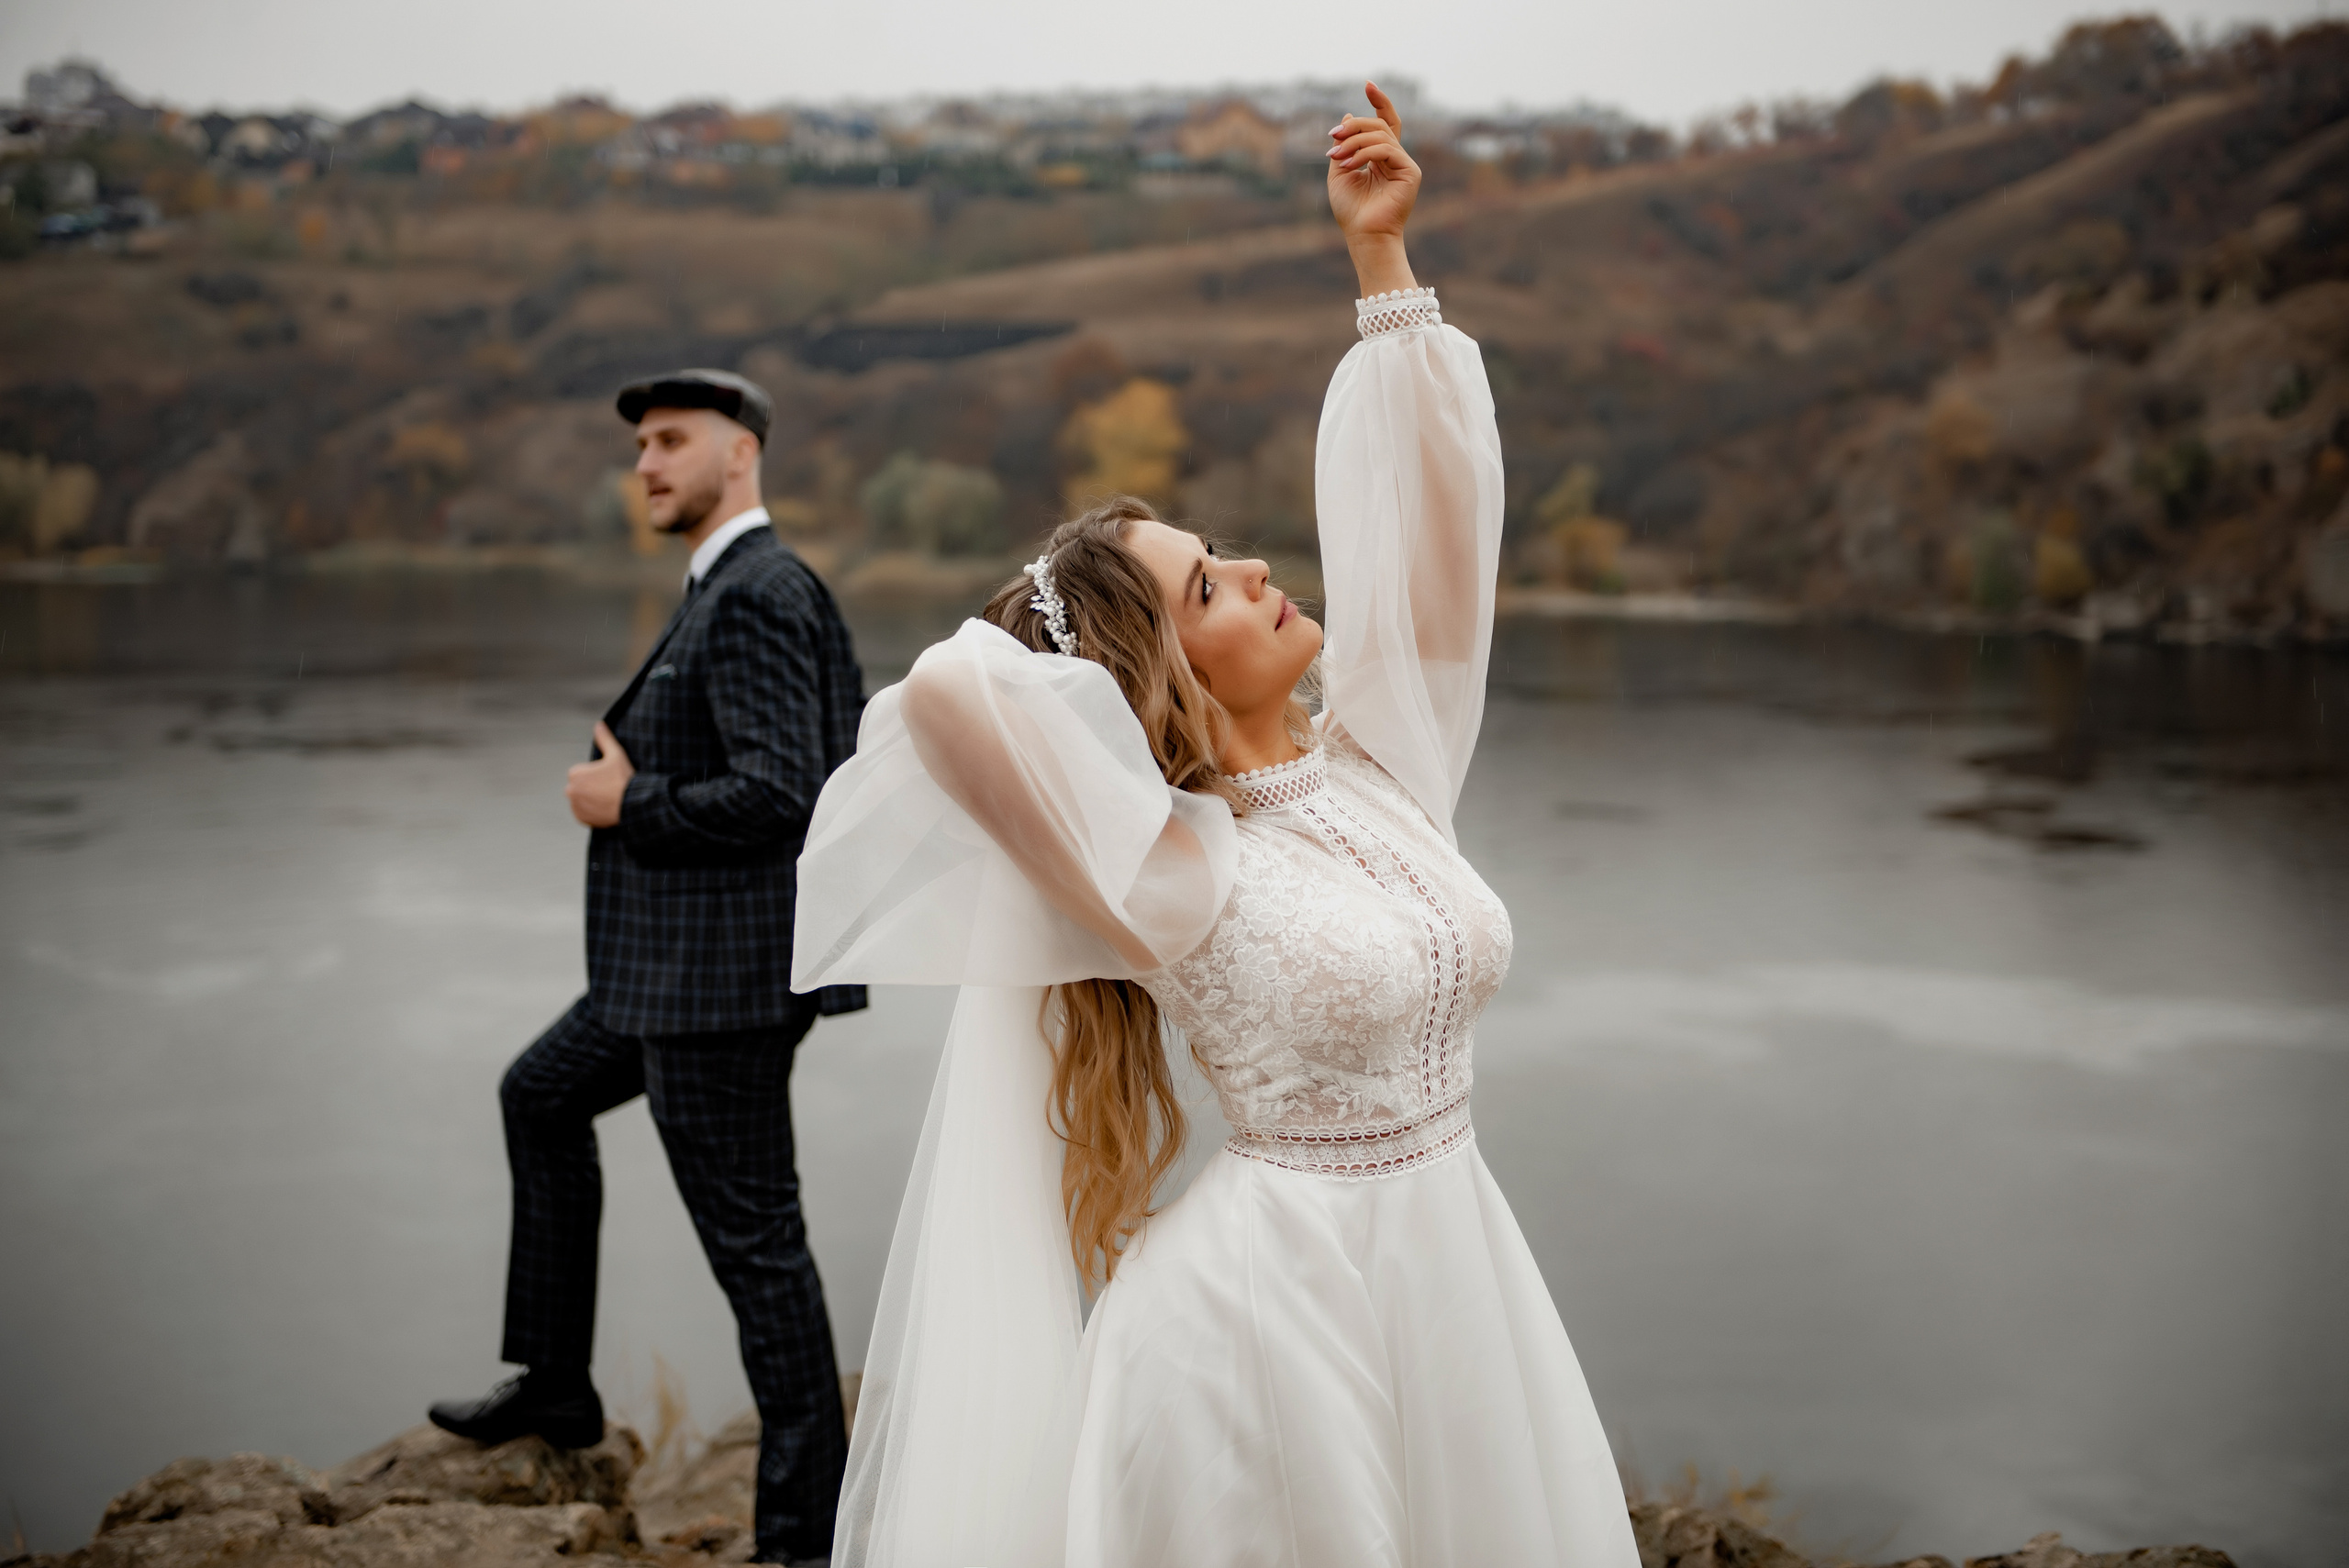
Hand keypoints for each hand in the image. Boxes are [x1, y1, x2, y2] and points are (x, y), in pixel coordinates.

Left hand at [566, 721, 633, 827]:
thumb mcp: (616, 755)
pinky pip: (585, 813)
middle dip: (592, 787)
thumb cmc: (624, 779)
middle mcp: (570, 791)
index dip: (596, 774)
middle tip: (610, 789)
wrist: (633, 805)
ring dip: (591, 799)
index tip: (608, 778)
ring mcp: (575, 807)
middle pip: (581, 786)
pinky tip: (605, 807)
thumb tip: (599, 725)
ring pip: (583, 799)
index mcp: (575, 774)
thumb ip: (604, 739)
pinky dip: (592, 811)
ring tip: (609, 799)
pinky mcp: (582, 819)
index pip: (582, 772)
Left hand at [1326, 82, 1420, 295]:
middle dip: (1353, 126)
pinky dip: (1364, 153)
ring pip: (1380, 135)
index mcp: (1381, 157)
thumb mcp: (1339, 171)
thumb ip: (1343, 144)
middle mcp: (1395, 158)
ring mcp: (1405, 164)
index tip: (1368, 84)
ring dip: (1354, 142)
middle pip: (1379, 125)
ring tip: (1337, 157)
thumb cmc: (1351, 210)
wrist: (1363, 236)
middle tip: (1333, 135)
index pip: (1385, 122)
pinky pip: (1387, 149)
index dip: (1379, 102)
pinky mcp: (1410, 172)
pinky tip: (1350, 165)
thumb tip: (1348, 115)